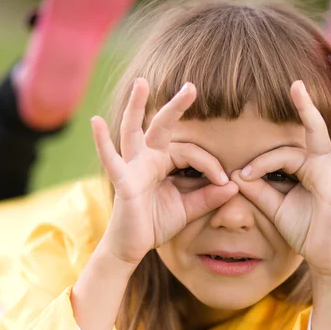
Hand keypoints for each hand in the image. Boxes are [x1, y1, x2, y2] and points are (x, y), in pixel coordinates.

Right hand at [91, 79, 237, 264]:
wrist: (132, 247)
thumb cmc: (156, 224)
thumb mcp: (188, 209)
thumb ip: (209, 197)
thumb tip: (235, 186)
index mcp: (163, 163)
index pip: (190, 152)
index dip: (210, 164)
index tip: (225, 181)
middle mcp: (146, 159)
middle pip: (162, 127)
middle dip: (176, 106)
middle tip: (191, 86)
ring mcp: (132, 167)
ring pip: (133, 131)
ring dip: (136, 106)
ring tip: (141, 83)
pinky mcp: (123, 181)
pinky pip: (112, 160)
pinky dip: (103, 142)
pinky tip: (96, 122)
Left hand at [232, 82, 330, 277]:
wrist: (321, 256)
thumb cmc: (303, 230)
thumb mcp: (274, 207)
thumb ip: (258, 190)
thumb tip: (234, 175)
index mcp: (309, 166)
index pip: (283, 155)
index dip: (260, 164)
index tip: (240, 176)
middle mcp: (326, 165)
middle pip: (316, 131)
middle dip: (306, 107)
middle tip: (295, 83)